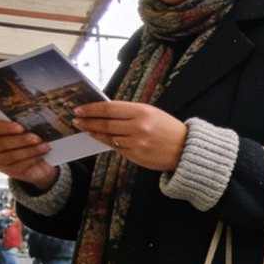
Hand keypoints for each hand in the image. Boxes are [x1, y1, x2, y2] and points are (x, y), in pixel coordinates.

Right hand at [0, 121, 56, 191]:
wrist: (36, 161)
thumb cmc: (27, 141)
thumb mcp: (25, 131)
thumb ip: (25, 126)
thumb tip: (36, 123)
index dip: (6, 127)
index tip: (21, 127)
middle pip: (3, 143)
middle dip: (22, 140)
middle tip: (37, 138)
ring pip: (13, 155)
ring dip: (31, 150)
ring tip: (44, 146)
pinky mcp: (9, 171)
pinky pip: (20, 165)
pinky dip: (32, 159)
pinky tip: (41, 155)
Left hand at [72, 101, 187, 171]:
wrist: (186, 149)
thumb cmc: (169, 129)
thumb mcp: (152, 113)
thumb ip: (129, 112)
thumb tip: (105, 111)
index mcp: (142, 111)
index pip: (109, 108)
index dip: (91, 109)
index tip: (79, 110)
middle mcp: (139, 127)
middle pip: (105, 123)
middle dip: (88, 121)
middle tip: (76, 120)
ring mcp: (137, 143)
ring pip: (108, 137)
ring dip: (94, 132)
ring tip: (85, 129)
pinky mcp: (136, 155)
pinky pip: (116, 148)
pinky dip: (106, 142)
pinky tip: (100, 138)